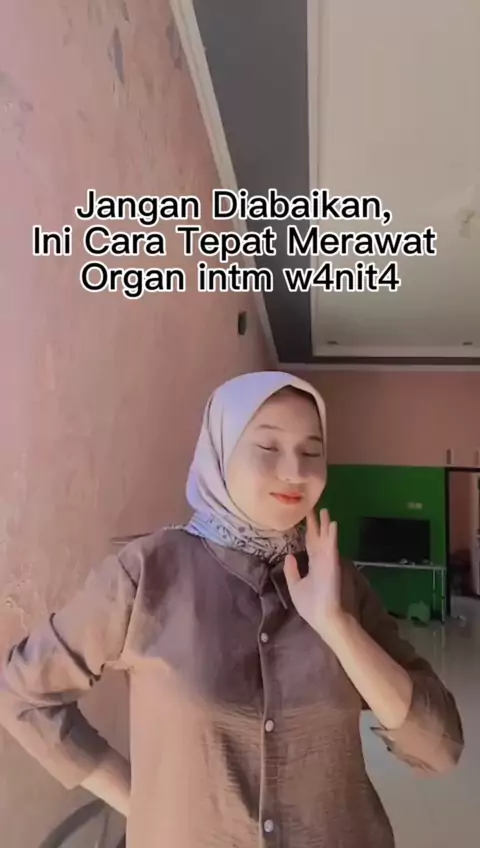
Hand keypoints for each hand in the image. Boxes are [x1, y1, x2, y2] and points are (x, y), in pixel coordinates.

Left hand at [284, 509, 345, 643]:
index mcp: (313, 565)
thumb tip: (289, 555)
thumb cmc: (310, 605)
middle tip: (314, 507)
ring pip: (326, 538)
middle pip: (318, 538)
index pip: (310, 544)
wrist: (323, 617)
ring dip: (325, 524)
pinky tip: (332, 523)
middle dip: (316, 524)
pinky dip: (332, 534)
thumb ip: (292, 571)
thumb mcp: (295, 586)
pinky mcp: (332, 563)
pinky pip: (331, 546)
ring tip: (325, 510)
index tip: (307, 519)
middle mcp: (321, 560)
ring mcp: (327, 560)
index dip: (309, 532)